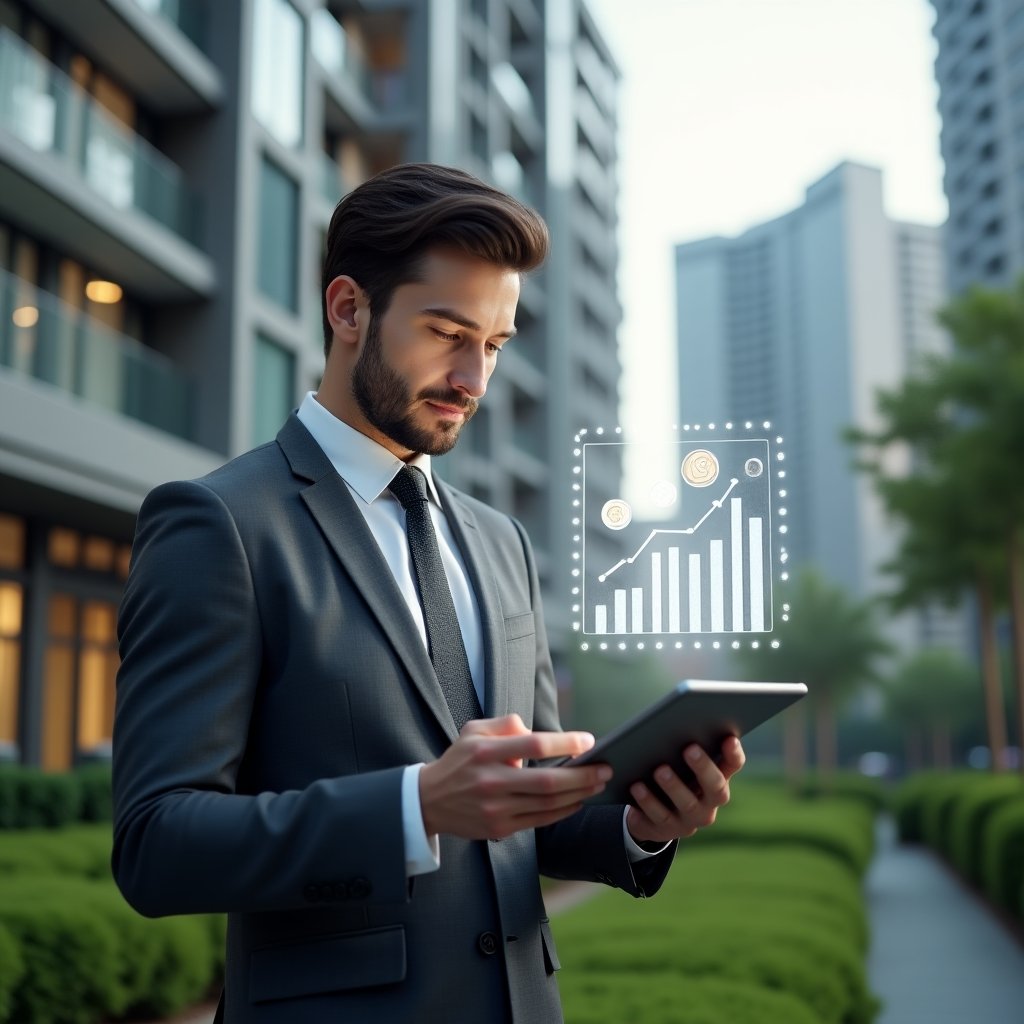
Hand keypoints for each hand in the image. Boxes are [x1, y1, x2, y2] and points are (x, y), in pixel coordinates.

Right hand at [419, 714, 610, 839]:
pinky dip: (562, 812)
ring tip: (597, 783)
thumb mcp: (473, 731)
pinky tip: (577, 801)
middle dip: (582, 775)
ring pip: (547, 804)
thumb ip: (505, 725)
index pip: (534, 744)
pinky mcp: (499, 829)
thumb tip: (534, 731)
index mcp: (485, 751)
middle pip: (547, 781)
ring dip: (578, 794)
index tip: (588, 741)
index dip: (566, 743)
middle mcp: (491, 781)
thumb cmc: (458, 761)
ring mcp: (495, 808)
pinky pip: (539, 821)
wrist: (428, 801)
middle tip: (605, 768)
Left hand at [625, 736, 744, 843]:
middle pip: (715, 787)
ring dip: (674, 786)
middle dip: (703, 767)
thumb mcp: (676, 760)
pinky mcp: (667, 830)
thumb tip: (676, 721)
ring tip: (660, 770)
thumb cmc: (668, 774)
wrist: (649, 814)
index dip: (734, 753)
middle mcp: (709, 802)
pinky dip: (648, 801)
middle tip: (690, 748)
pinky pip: (659, 817)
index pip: (733, 765)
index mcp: (716, 779)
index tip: (729, 737)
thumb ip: (683, 744)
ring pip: (688, 805)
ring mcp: (690, 820)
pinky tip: (637, 786)